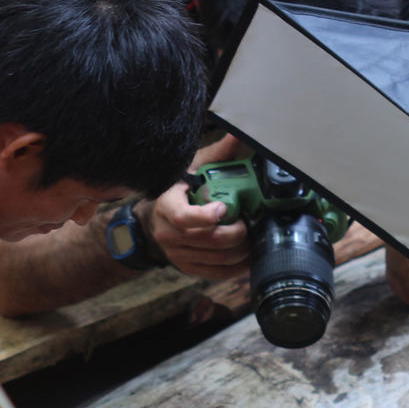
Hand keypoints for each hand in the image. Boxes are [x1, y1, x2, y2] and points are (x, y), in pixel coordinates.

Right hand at [143, 134, 251, 280]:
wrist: (155, 220)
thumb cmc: (179, 191)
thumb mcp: (193, 168)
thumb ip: (217, 154)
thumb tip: (239, 134)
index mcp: (166, 205)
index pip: (182, 217)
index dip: (205, 216)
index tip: (223, 208)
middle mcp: (168, 234)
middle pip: (209, 240)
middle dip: (236, 233)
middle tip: (249, 223)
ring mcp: (178, 255)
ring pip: (218, 258)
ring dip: (241, 250)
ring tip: (253, 237)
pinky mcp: (189, 269)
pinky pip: (217, 274)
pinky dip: (238, 267)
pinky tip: (249, 256)